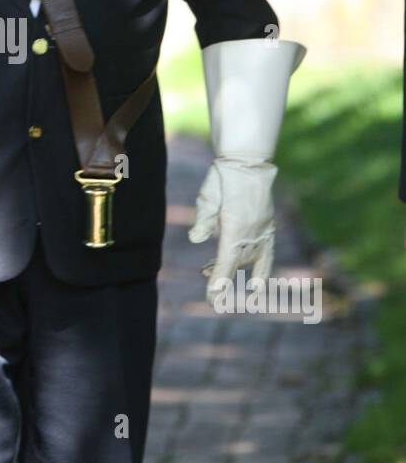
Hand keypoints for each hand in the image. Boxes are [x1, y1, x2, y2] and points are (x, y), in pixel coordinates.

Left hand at [188, 158, 276, 303]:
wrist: (248, 163)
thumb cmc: (224, 178)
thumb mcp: (208, 195)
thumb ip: (203, 219)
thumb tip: (195, 239)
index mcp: (235, 228)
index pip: (225, 264)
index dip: (218, 283)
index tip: (212, 300)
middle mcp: (251, 233)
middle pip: (236, 265)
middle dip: (222, 281)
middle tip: (211, 296)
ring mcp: (262, 231)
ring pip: (248, 261)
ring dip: (232, 269)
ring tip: (207, 269)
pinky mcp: (267, 227)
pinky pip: (266, 254)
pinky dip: (260, 269)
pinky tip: (255, 283)